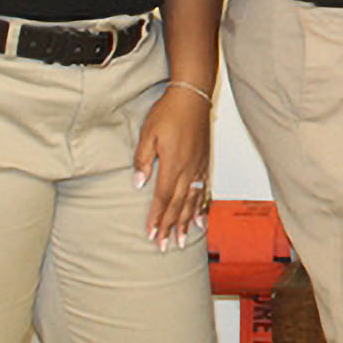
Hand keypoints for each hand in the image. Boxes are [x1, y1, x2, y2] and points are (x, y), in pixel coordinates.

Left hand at [134, 82, 212, 248]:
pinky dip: (202, 207)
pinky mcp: (205, 162)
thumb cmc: (169, 112)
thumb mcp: (148, 134)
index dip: (157, 218)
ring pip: (193, 201)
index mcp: (173, 165)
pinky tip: (199, 218)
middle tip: (164, 246)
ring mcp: (199, 167)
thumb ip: (143, 160)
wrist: (193, 96)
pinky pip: (204, 190)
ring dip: (186, 222)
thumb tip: (138, 184)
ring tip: (181, 240)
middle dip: (170, 227)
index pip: (163, 198)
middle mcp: (189, 169)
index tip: (151, 235)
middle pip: (179, 205)